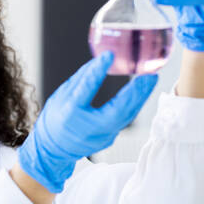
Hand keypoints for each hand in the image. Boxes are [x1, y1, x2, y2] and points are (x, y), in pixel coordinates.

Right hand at [17, 51, 157, 192]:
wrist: (53, 148)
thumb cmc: (56, 118)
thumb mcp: (61, 95)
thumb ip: (81, 79)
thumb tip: (98, 62)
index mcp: (70, 113)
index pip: (85, 89)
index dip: (97, 71)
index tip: (109, 55)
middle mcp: (88, 127)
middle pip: (117, 109)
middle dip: (136, 91)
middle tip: (149, 75)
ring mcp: (100, 137)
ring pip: (126, 116)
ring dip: (140, 98)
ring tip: (150, 80)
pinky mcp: (109, 139)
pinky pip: (123, 120)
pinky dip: (133, 106)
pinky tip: (140, 94)